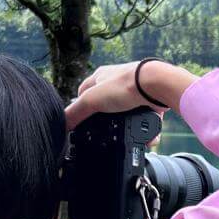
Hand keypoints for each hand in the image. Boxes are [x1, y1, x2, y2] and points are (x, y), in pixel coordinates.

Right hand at [64, 60, 198, 129]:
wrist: (156, 85)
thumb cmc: (123, 85)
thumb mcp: (91, 100)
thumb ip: (76, 113)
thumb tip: (62, 125)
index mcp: (100, 77)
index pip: (84, 92)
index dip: (81, 106)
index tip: (81, 121)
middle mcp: (117, 83)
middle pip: (106, 107)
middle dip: (108, 123)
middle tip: (108, 135)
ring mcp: (134, 92)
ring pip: (127, 116)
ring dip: (128, 129)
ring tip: (130, 140)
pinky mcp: (149, 102)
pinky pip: (145, 120)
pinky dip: (145, 131)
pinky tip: (146, 139)